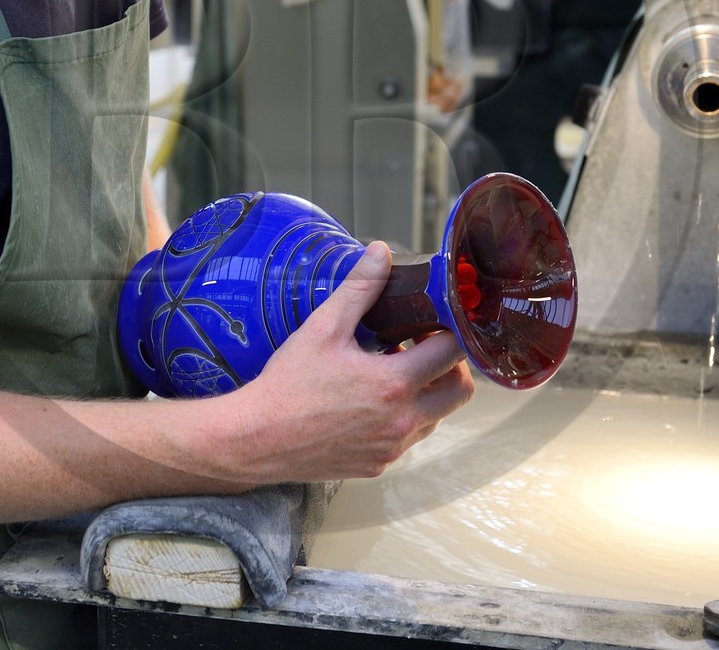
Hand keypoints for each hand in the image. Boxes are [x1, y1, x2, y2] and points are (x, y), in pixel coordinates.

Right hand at [229, 242, 475, 481]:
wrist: (258, 439)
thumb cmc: (288, 384)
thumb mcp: (323, 328)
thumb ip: (359, 289)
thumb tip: (381, 253)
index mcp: (394, 383)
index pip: (454, 353)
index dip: (450, 332)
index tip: (432, 323)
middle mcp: (402, 420)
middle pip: (460, 391)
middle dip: (451, 366)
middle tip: (423, 348)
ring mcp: (392, 447)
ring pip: (437, 417)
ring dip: (427, 393)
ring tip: (392, 372)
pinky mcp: (379, 465)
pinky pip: (409, 439)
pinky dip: (403, 418)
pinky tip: (372, 402)